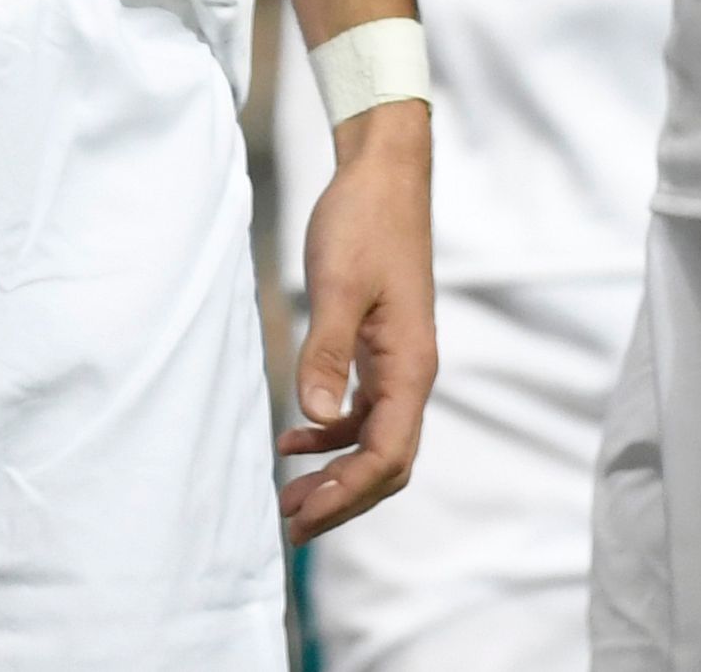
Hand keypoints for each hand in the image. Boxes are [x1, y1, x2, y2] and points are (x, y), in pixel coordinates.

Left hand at [278, 99, 433, 539]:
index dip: (347, 493)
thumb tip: (316, 415)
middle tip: (293, 525)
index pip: (387, 456)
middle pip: (386, 462)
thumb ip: (325, 351)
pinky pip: (363, 409)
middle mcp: (412, 373)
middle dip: (343, 498)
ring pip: (375, 440)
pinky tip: (295, 435)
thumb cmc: (363, 223)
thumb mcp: (336, 285)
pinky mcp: (379, 345)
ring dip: (335, 472)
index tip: (304, 517)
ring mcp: (397, 361)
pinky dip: (332, 431)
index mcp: (410, 368)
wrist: (383, 175)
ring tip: (289, 496)